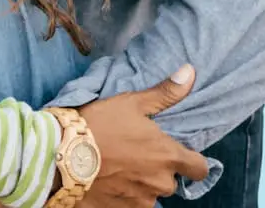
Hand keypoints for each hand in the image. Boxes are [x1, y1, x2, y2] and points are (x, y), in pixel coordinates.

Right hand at [80, 64, 208, 205]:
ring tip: (119, 166)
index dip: (192, 161)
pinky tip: (110, 179)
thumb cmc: (100, 123)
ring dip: (142, 182)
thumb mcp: (131, 102)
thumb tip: (190, 71)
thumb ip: (164, 93)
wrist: (64, 153)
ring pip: (151, 192)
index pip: (200, 168)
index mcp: (168, 155)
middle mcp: (162, 182)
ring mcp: (144, 200)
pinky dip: (126, 194)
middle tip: (135, 153)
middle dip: (158, 169)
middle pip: (171, 180)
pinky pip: (134, 203)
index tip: (177, 153)